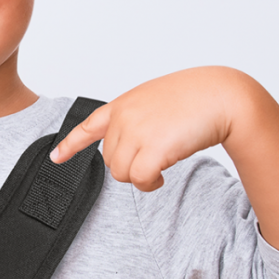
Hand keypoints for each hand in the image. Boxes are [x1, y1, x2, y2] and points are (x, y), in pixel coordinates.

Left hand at [50, 66, 244, 190]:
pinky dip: (150, 183)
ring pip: (121, 173)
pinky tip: (163, 176)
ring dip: (141, 177)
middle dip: (130, 167)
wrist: (222, 95)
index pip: (89, 126)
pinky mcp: (152, 147)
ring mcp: (136, 131)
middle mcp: (124, 117)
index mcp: (123, 105)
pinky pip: (139, 179)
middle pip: (109, 161)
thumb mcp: (157, 101)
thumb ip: (137, 120)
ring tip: (162, 165)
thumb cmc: (197, 97)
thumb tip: (132, 151)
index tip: (55, 157)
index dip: (70, 144)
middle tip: (155, 159)